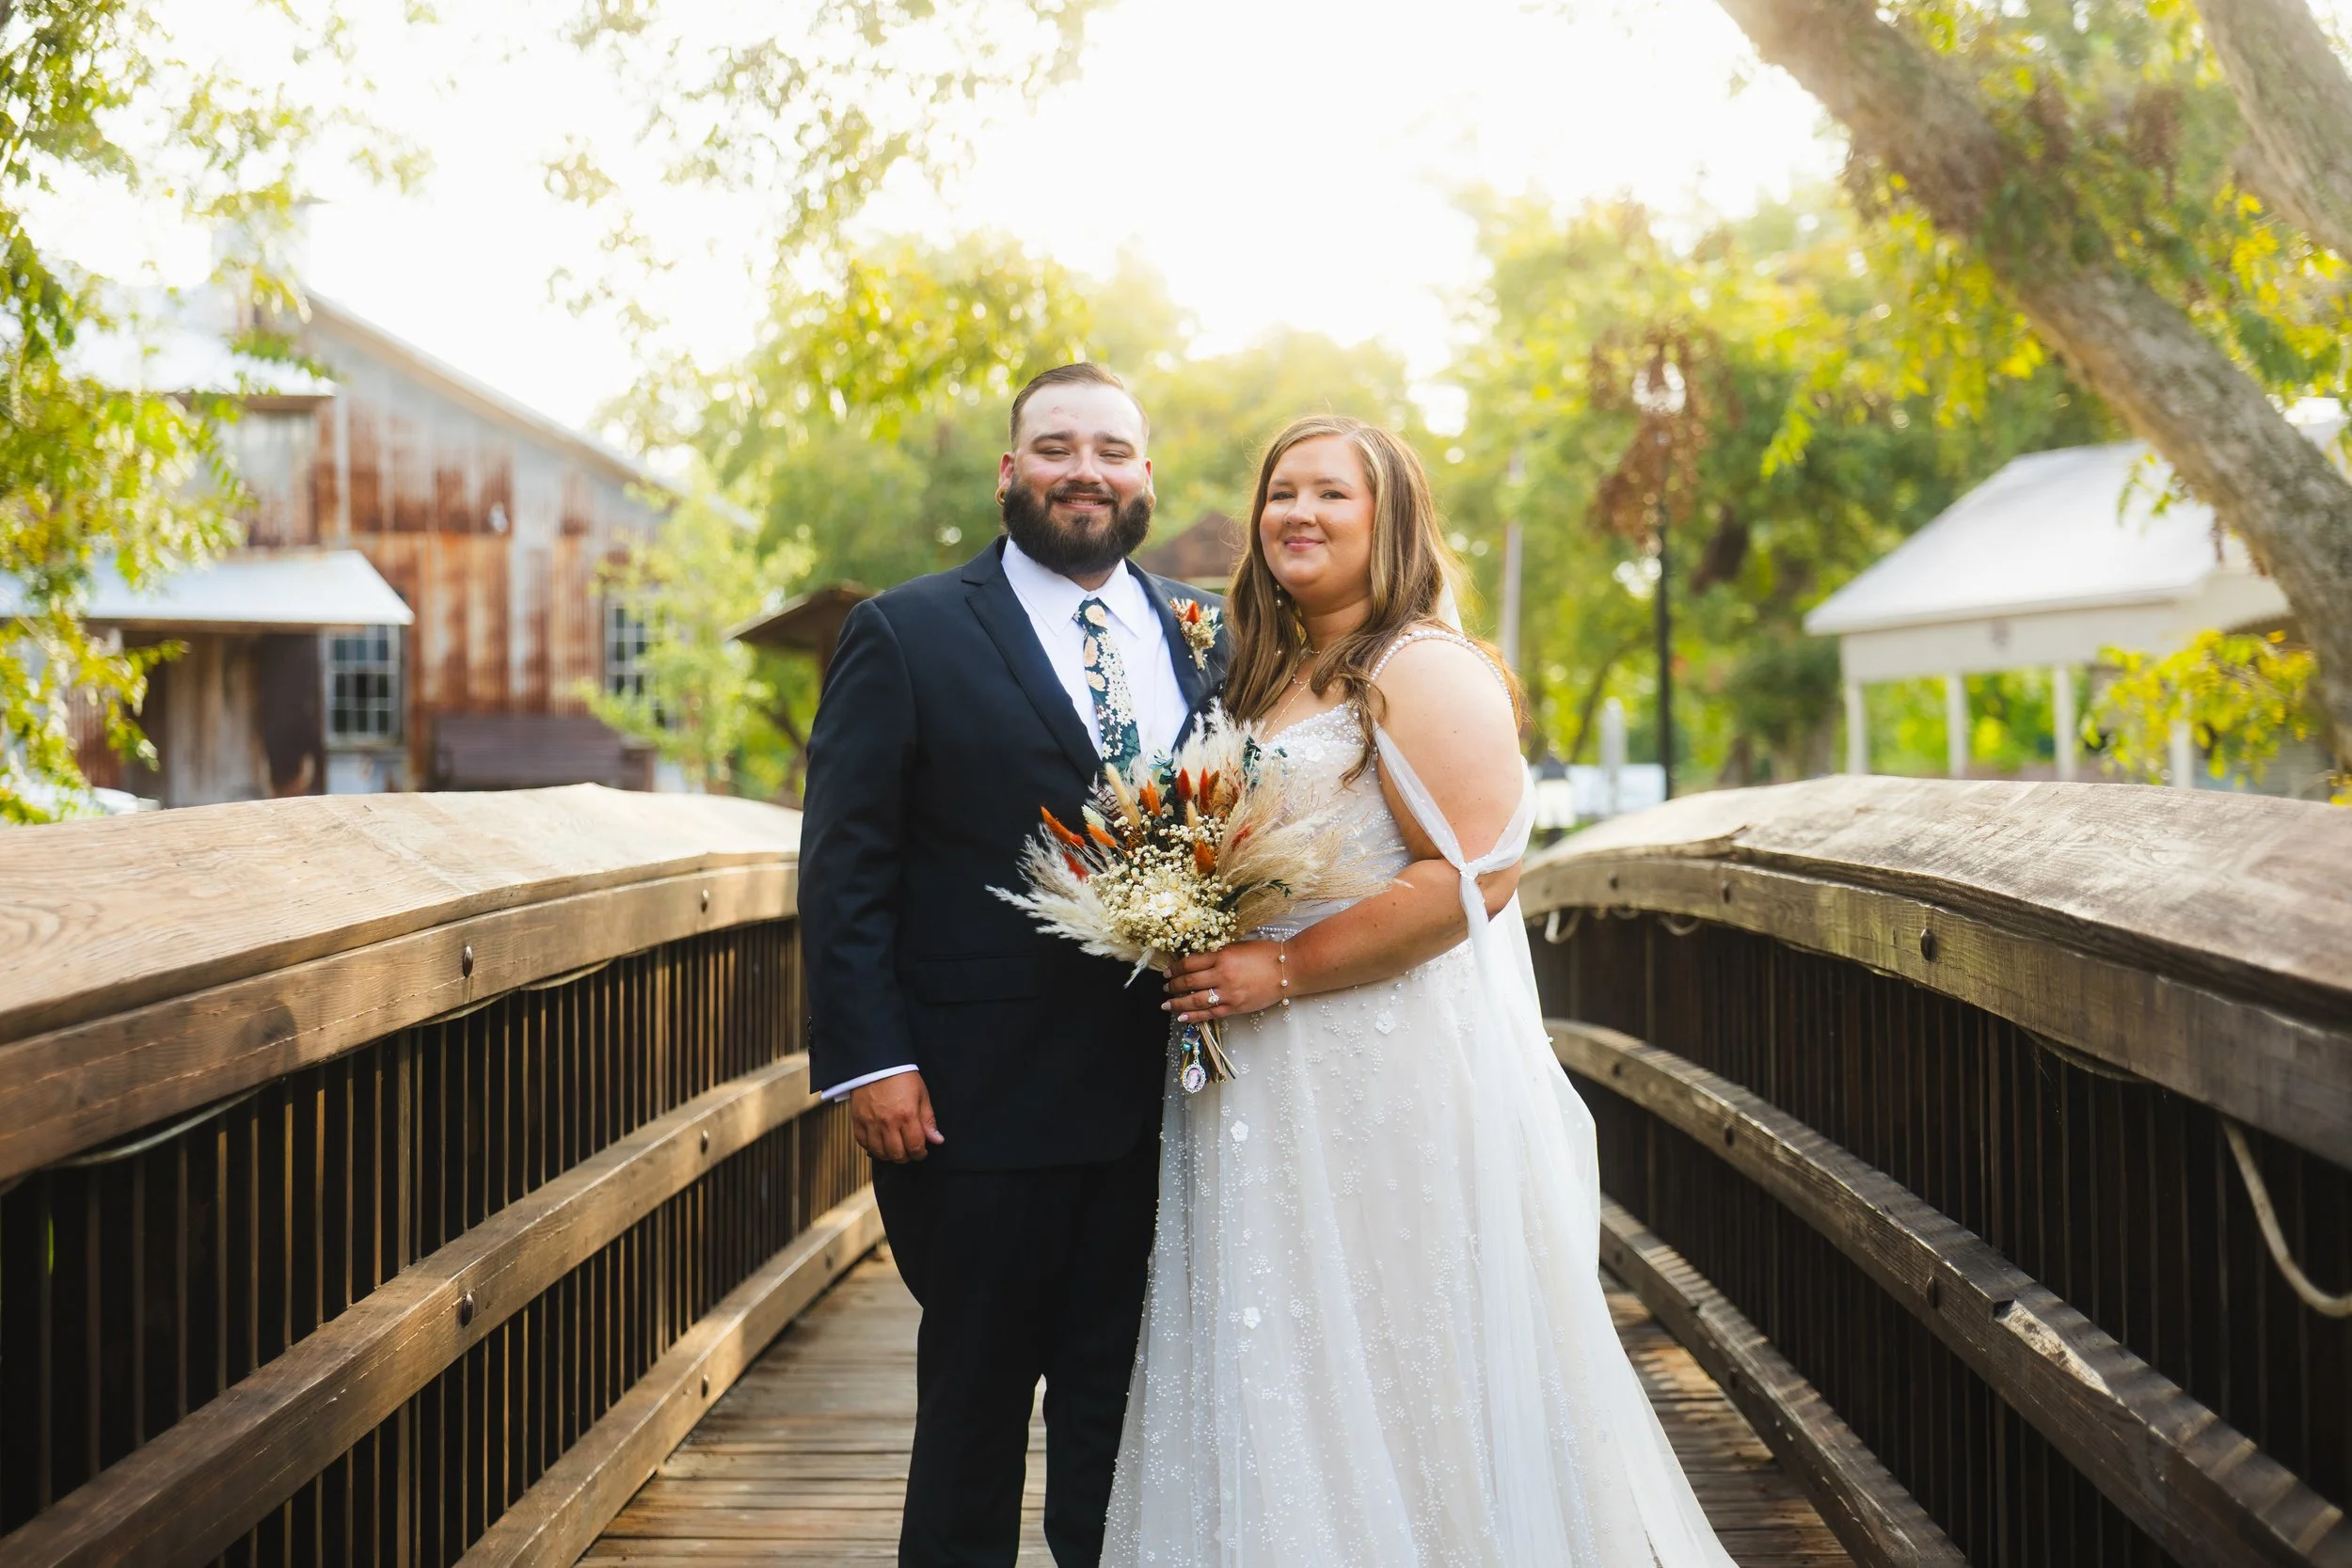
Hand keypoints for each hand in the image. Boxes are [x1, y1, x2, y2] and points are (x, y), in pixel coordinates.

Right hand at [850, 1072, 943, 1162]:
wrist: (877, 1062)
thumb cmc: (902, 1076)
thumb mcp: (921, 1095)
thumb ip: (928, 1119)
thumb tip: (937, 1140)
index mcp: (907, 1115)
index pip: (915, 1146)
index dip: (920, 1154)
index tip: (922, 1152)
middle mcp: (888, 1122)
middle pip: (897, 1154)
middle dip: (906, 1157)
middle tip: (909, 1152)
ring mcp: (871, 1122)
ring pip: (879, 1152)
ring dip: (889, 1155)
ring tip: (895, 1149)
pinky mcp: (858, 1120)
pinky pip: (863, 1143)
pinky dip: (871, 1147)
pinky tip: (879, 1143)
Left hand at [1163, 941, 1283, 1021]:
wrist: (1288, 969)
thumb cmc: (1265, 953)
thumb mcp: (1238, 946)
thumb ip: (1218, 954)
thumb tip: (1196, 961)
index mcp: (1222, 956)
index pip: (1190, 963)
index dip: (1175, 968)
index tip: (1167, 972)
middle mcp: (1223, 975)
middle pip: (1189, 982)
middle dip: (1173, 986)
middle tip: (1164, 988)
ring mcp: (1229, 994)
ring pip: (1196, 1001)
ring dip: (1178, 1003)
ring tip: (1167, 1004)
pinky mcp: (1236, 1007)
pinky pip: (1210, 1013)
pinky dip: (1194, 1016)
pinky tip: (1182, 1017)